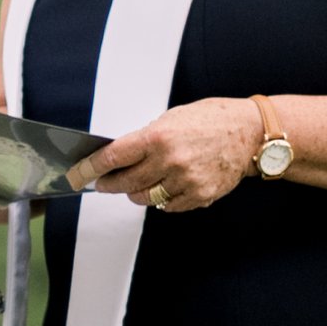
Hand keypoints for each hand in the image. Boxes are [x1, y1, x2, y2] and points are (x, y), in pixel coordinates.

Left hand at [74, 96, 262, 213]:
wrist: (250, 133)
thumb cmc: (210, 120)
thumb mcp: (170, 119)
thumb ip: (144, 139)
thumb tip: (117, 157)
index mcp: (158, 138)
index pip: (113, 158)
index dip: (90, 169)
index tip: (76, 175)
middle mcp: (170, 161)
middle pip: (125, 183)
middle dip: (109, 184)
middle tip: (103, 182)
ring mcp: (186, 181)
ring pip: (145, 198)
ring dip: (134, 193)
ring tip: (136, 183)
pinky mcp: (200, 196)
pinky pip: (168, 206)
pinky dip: (160, 200)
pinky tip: (163, 187)